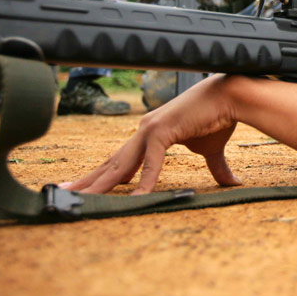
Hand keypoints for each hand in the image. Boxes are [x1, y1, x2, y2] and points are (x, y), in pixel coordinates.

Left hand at [63, 75, 241, 194]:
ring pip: (121, 163)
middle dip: (88, 180)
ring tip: (83, 198)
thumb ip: (215, 168)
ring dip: (101, 183)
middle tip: (64, 193)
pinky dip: (145, 181)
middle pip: (112, 162)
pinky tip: (137, 199)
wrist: (231, 97)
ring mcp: (150, 129)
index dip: (102, 175)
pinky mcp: (163, 131)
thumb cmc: (219, 118)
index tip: (84, 187)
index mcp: (150, 134)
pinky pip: (151, 161)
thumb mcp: (211, 150)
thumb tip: (232, 183)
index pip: (120, 159)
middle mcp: (144, 130)